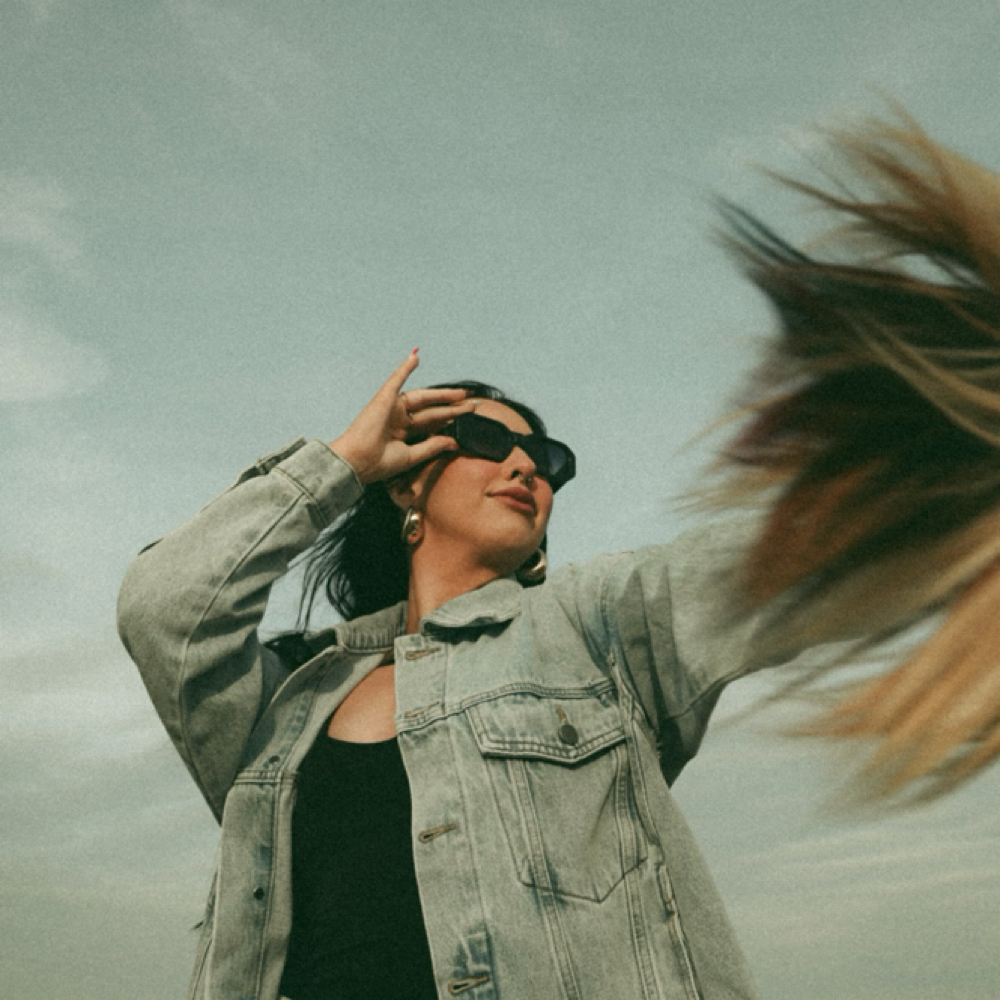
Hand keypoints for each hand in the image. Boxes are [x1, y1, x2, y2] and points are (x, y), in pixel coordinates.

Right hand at [330, 350, 474, 484]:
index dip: (449, 420)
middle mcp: (398, 420)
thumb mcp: (411, 456)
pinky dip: (405, 368)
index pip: (430, 425)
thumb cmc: (378, 463)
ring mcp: (391, 409)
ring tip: (462, 393)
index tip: (466, 417)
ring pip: (422, 397)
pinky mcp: (384, 399)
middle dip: (452, 407)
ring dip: (442, 394)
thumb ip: (431, 446)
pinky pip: (396, 380)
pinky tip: (416, 357)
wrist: (357, 462)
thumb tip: (453, 441)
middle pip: (431, 411)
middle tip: (473, 404)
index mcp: (402, 435)